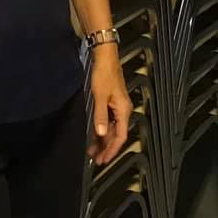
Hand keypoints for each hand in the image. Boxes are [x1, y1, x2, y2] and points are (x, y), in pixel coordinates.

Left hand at [87, 45, 132, 166]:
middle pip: (117, 134)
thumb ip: (101, 116)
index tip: (104, 160)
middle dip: (107, 148)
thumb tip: (101, 134)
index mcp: (123, 110)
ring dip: (103, 140)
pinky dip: (102, 130)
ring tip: (93, 151)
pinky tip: (95, 136)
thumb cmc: (104, 74)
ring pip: (112, 129)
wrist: (105, 57)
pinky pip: (109, 121)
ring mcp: (118, 106)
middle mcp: (123, 110)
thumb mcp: (100, 96)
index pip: (121, 136)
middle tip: (96, 159)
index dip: (112, 150)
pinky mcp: (112, 102)